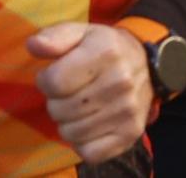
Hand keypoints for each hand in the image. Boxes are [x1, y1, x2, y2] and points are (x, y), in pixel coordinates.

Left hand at [27, 23, 152, 163]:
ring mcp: (128, 110)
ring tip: (83, 107)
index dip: (48, 79)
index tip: (59, 74)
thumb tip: (34, 45)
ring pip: (71, 133)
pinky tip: (92, 124)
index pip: (52, 82)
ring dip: (70, 122)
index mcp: (106, 52)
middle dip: (58, 102)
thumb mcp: (82, 34)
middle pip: (59, 110)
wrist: (151, 65)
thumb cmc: (106, 50)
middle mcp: (121, 81)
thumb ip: (55, 37)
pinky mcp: (131, 133)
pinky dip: (84, 142)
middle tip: (73, 92)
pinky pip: (89, 152)